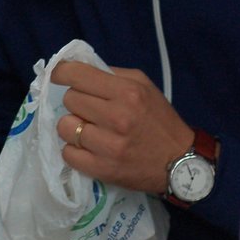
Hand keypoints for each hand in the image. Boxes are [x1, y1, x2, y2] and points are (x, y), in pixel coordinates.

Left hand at [50, 61, 194, 193]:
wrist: (179, 161)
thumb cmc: (160, 119)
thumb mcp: (144, 86)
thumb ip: (113, 75)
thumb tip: (78, 71)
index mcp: (127, 92)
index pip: (77, 75)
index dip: (62, 73)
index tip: (59, 76)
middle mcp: (117, 117)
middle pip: (70, 99)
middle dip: (78, 102)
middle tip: (92, 110)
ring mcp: (108, 145)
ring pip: (65, 127)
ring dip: (73, 127)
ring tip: (89, 131)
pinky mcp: (103, 169)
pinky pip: (68, 154)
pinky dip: (74, 151)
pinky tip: (89, 148)